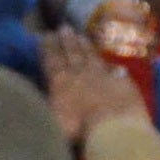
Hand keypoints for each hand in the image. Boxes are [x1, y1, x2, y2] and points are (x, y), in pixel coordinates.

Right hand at [41, 25, 142, 151]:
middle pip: (72, 54)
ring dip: (86, 47)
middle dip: (67, 41)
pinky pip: (116, 72)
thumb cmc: (77, 131)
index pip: (51, 60)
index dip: (48, 48)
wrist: (114, 130)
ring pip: (92, 57)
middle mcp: (81, 74)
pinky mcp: (124, 84)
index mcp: (60, 82)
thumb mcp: (50, 122)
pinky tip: (113, 64)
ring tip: (81, 36)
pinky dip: (112, 67)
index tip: (45, 35)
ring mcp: (104, 76)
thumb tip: (35, 102)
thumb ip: (44, 110)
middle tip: (64, 28)